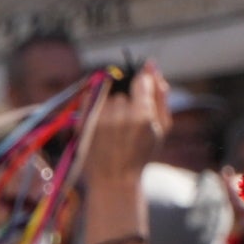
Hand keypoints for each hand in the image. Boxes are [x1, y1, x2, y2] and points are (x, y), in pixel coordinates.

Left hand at [85, 66, 167, 183]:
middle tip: (127, 122)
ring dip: (110, 106)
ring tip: (114, 128)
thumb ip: (160, 95)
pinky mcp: (82, 122)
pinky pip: (90, 99)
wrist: (114, 178)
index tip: (140, 99)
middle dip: (126, 100)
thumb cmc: (141, 153)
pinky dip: (96, 107)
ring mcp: (98, 119)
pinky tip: (102, 124)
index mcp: (142, 115)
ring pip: (107, 96)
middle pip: (122, 90)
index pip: (140, 80)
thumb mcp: (162, 128)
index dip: (142, 87)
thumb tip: (152, 65)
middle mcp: (119, 115)